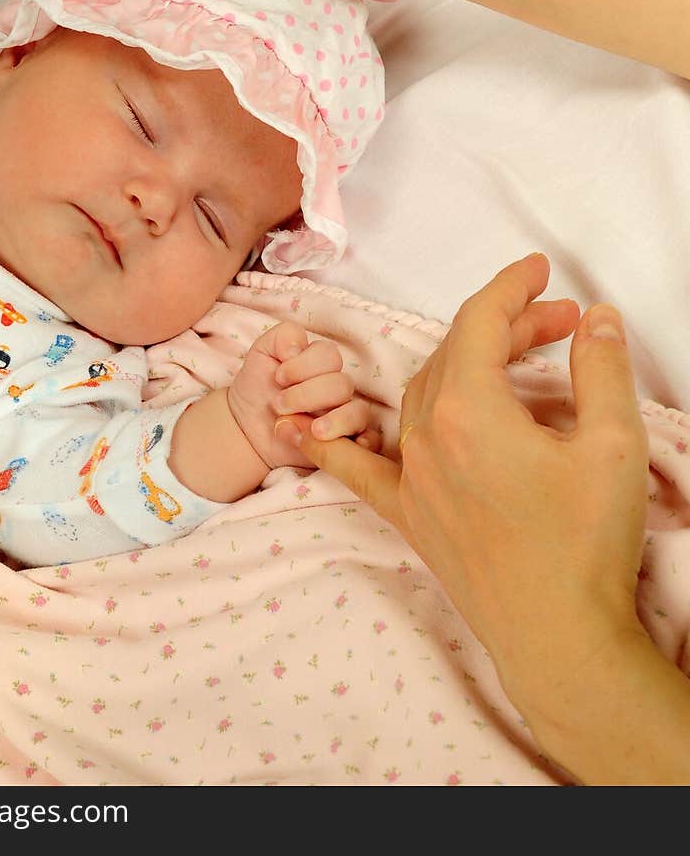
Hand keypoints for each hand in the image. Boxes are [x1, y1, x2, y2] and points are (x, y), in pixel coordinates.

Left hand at [228, 320, 377, 469]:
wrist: (246, 429)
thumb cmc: (257, 388)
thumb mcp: (261, 353)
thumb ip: (283, 337)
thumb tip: (299, 348)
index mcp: (322, 364)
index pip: (329, 356)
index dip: (303, 365)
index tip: (278, 377)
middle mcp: (337, 388)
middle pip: (341, 385)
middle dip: (306, 395)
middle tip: (279, 405)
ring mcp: (344, 416)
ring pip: (357, 413)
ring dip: (331, 421)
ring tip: (306, 429)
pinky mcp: (345, 443)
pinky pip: (371, 442)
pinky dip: (363, 442)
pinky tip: (335, 443)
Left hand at [276, 253, 650, 702]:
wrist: (560, 639)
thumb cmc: (584, 544)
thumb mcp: (613, 444)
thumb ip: (601, 367)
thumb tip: (596, 317)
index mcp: (469, 409)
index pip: (482, 321)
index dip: (512, 288)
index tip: (540, 272)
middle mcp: (426, 436)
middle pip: (459, 353)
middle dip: (509, 327)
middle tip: (563, 322)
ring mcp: (411, 477)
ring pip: (425, 394)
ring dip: (466, 365)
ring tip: (517, 359)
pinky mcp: (409, 516)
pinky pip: (359, 468)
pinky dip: (332, 441)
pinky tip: (297, 427)